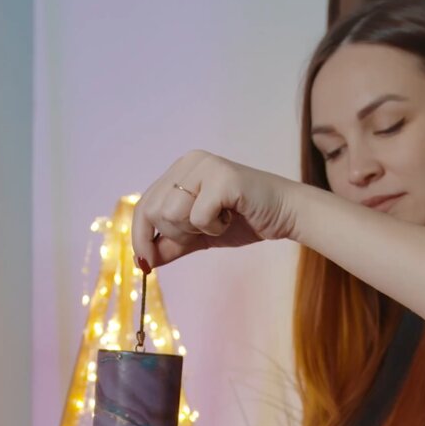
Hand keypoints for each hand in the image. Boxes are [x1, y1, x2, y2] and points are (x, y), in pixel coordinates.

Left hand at [131, 150, 299, 271]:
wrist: (284, 215)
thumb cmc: (243, 221)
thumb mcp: (198, 235)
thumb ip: (171, 244)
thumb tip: (144, 261)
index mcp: (180, 170)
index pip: (143, 205)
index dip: (140, 237)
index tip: (146, 263)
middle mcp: (189, 162)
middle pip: (153, 211)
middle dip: (174, 234)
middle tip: (202, 233)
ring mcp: (206, 166)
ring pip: (171, 213)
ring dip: (194, 230)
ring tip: (218, 222)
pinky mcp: (222, 178)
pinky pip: (198, 216)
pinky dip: (213, 228)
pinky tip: (231, 218)